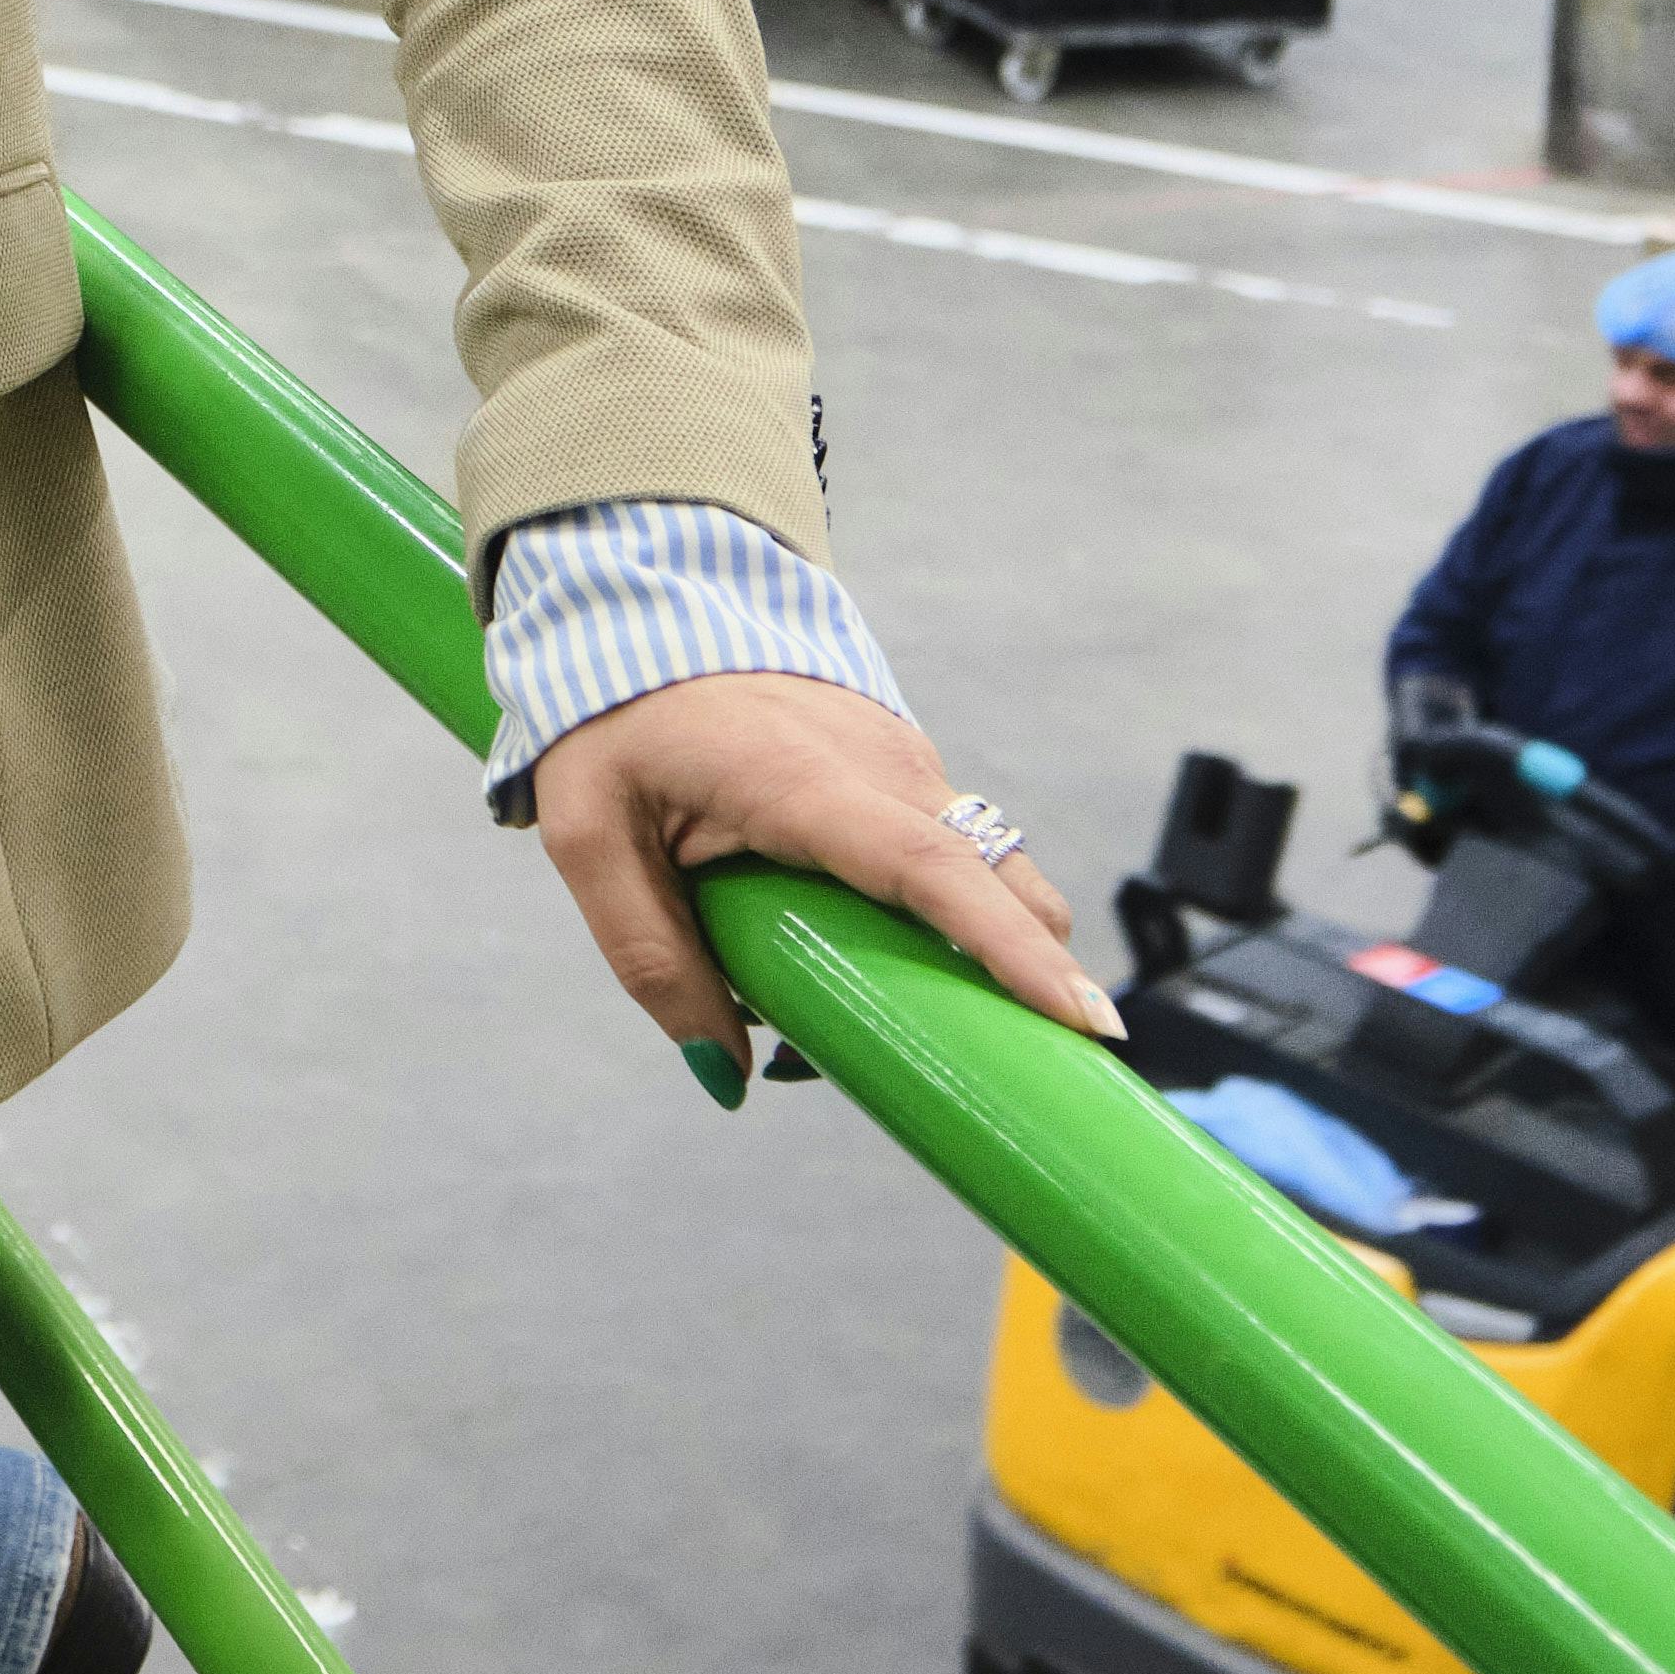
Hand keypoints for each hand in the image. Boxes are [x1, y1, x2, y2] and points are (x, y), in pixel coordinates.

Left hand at [530, 670, 1124, 1081]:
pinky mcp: (902, 765)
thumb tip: (724, 1074)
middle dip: (1040, 977)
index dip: (1015, 952)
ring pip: (989, 869)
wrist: (639, 599)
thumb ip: (649, 957)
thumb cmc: (612, 720)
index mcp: (806, 783)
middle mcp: (882, 766)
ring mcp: (904, 759)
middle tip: (1052, 1070)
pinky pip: (953, 850)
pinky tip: (893, 966)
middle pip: (1001, 881)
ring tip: (947, 1034)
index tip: (1085, 1022)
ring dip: (989, 952)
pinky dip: (953, 915)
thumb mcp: (590, 838)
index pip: (936, 873)